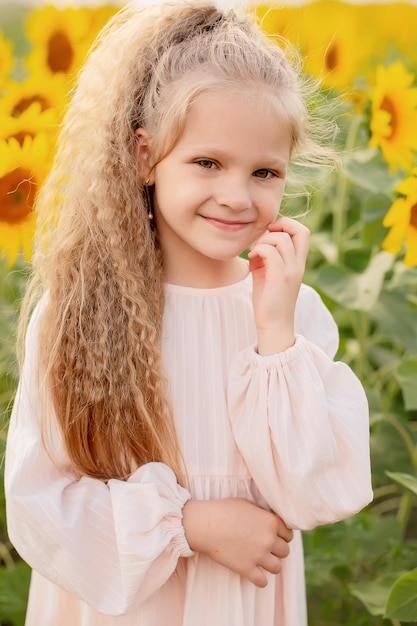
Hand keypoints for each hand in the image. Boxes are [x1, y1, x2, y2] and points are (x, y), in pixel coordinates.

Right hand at [182, 498, 292, 586]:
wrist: (204, 524)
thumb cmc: (224, 510)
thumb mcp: (247, 504)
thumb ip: (263, 514)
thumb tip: (272, 522)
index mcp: (271, 521)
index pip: (288, 534)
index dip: (281, 535)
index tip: (273, 536)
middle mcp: (268, 539)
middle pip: (285, 551)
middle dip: (276, 549)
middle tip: (265, 547)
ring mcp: (258, 556)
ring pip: (277, 567)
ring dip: (271, 564)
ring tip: (261, 561)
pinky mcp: (246, 569)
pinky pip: (263, 582)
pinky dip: (260, 579)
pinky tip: (254, 573)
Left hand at [248, 217, 309, 353]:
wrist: (273, 325)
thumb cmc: (268, 300)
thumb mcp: (267, 274)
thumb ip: (266, 257)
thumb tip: (257, 243)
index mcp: (298, 263)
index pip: (303, 232)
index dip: (287, 225)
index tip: (269, 233)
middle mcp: (298, 265)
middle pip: (301, 230)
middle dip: (281, 225)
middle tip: (265, 236)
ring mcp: (291, 271)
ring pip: (281, 238)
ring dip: (263, 240)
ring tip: (254, 252)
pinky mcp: (280, 278)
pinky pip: (270, 252)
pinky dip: (258, 250)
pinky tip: (251, 259)